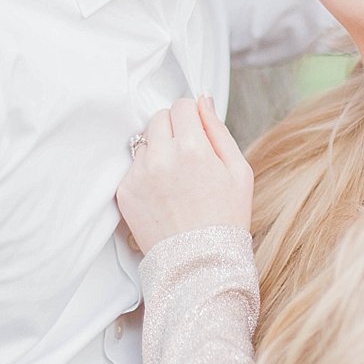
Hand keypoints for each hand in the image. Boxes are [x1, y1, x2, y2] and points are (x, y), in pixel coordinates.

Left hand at [116, 96, 251, 254]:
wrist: (199, 264)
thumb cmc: (225, 219)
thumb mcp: (239, 171)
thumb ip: (218, 129)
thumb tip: (203, 99)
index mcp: (192, 146)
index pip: (182, 105)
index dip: (192, 117)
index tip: (197, 133)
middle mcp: (160, 156)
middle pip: (159, 118)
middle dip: (173, 130)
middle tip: (188, 157)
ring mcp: (138, 174)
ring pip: (144, 142)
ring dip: (157, 151)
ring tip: (175, 180)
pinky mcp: (124, 192)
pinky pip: (133, 168)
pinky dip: (145, 175)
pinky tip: (163, 195)